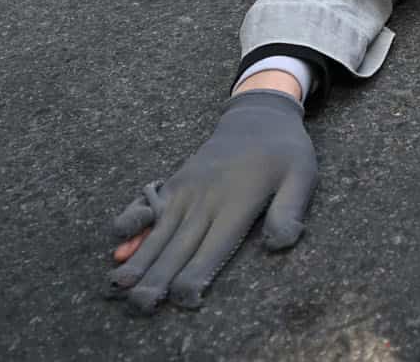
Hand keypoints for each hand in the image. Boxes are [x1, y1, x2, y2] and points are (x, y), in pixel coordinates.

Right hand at [105, 89, 317, 312]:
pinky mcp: (176, 183)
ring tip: (118, 283)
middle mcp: (205, 199)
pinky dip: (132, 223)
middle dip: (157, 277)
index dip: (197, 276)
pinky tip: (118, 242)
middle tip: (138, 305)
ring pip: (159, 230)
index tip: (182, 300)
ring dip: (139, 258)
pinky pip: (150, 205)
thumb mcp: (301, 176)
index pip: (212, 248)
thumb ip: (290, 210)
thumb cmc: (284, 152)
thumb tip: (280, 244)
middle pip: (178, 245)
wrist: (258, 115)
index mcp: (236, 203)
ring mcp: (186, 189)